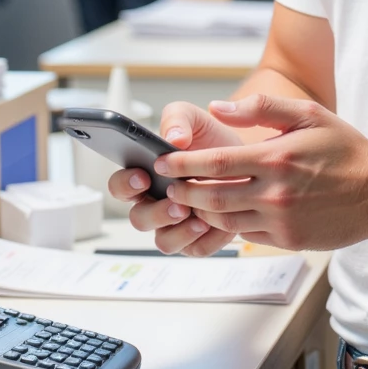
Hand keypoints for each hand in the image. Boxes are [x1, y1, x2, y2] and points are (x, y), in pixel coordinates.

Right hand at [108, 102, 245, 256]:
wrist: (247, 160)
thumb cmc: (212, 140)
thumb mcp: (195, 119)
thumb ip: (177, 119)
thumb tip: (174, 138)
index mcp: (145, 175)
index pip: (120, 186)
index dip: (125, 184)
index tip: (143, 176)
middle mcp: (155, 203)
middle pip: (138, 219)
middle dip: (156, 214)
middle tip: (177, 204)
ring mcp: (174, 224)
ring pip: (163, 241)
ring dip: (179, 233)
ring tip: (200, 218)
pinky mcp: (197, 239)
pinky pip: (194, 249)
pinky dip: (206, 240)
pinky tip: (219, 225)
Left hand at [153, 94, 367, 251]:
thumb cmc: (346, 151)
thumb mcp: (309, 114)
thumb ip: (262, 107)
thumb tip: (218, 107)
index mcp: (276, 157)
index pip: (214, 163)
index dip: (182, 164)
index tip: (162, 162)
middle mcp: (275, 192)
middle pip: (211, 196)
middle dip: (182, 191)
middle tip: (165, 185)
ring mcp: (281, 220)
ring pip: (224, 219)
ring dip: (200, 211)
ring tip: (186, 200)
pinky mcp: (288, 239)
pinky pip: (246, 234)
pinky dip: (228, 225)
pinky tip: (221, 215)